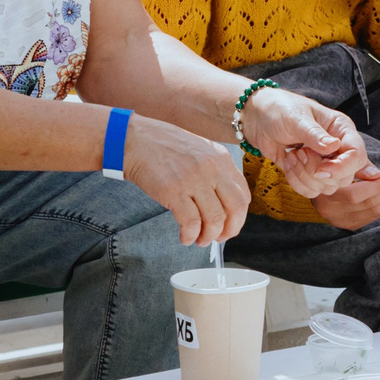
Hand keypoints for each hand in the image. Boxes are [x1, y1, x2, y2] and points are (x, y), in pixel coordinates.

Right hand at [120, 116, 250, 245]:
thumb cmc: (164, 148)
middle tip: (218, 238)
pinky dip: (190, 236)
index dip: (239, 217)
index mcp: (221, 159)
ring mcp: (194, 179)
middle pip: (235, 208)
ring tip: (199, 239)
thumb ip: (215, 172)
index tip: (230, 226)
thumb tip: (224, 205)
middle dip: (229, 230)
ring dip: (208, 236)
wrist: (136, 140)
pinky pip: (191, 223)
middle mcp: (212, 168)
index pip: (243, 194)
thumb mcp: (200, 151)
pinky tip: (185, 237)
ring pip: (215, 219)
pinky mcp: (174, 191)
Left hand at [240, 88, 368, 196]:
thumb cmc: (280, 109)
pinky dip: (296, 182)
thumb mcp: (296, 118)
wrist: (258, 119)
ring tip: (292, 155)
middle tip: (299, 153)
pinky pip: (311, 191)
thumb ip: (314, 134)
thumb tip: (333, 146)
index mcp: (342, 129)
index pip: (356, 155)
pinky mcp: (310, 174)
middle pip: (344, 177)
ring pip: (327, 187)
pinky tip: (288, 162)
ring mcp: (325, 163)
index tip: (320, 169)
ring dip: (304, 176)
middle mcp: (338, 148)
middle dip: (317, 172)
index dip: (341, 167)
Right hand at [312, 165, 379, 229]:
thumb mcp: (338, 157)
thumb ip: (357, 166)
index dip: (378, 186)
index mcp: (324, 193)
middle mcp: (328, 210)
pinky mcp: (346, 224)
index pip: (355, 195)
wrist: (311, 174)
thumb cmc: (327, 160)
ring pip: (372, 212)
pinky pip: (371, 217)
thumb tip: (377, 174)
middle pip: (367, 205)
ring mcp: (337, 219)